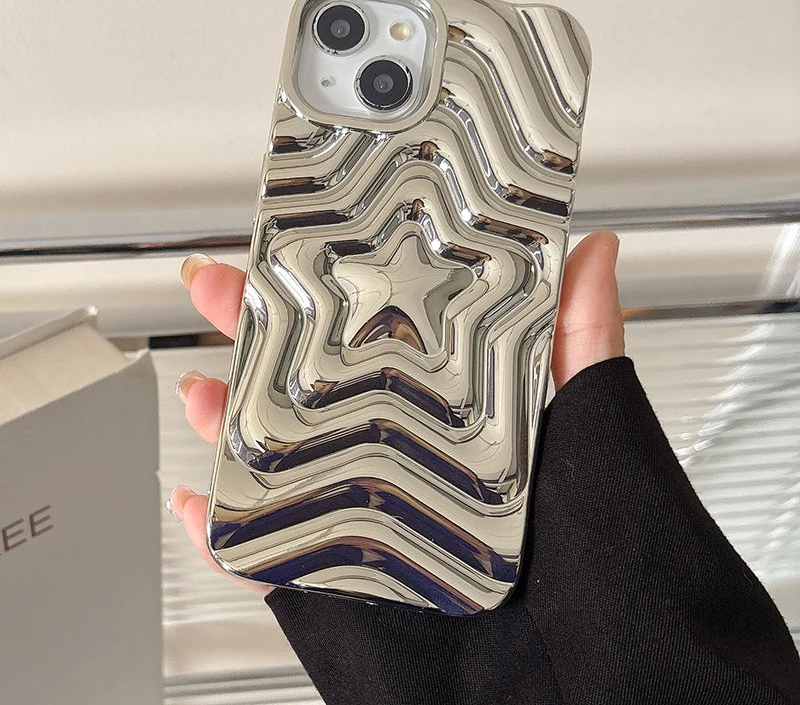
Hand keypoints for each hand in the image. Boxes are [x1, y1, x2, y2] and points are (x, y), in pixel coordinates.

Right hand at [169, 231, 624, 593]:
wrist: (596, 671)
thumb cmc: (609, 546)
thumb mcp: (597, 422)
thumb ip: (585, 336)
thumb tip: (597, 252)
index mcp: (457, 414)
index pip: (380, 335)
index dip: (333, 290)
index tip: (293, 251)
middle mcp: (407, 461)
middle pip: (314, 387)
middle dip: (258, 335)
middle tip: (219, 289)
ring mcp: (371, 521)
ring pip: (280, 461)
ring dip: (230, 422)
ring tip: (201, 388)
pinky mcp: (345, 586)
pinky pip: (270, 559)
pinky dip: (226, 534)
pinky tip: (198, 502)